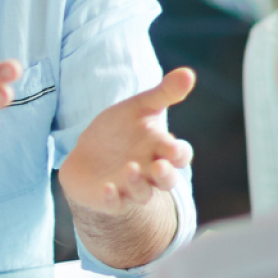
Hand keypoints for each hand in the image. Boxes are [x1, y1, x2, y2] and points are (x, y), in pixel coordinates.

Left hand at [59, 68, 194, 214]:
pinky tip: (106, 188)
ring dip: (138, 184)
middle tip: (160, 166)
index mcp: (161, 150)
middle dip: (166, 175)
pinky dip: (112, 198)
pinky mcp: (109, 199)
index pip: (180, 155)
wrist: (88, 155)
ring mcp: (130, 188)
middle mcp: (151, 173)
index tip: (172, 146)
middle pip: (167, 181)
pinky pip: (114, 204)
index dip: (178, 153)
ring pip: (143, 193)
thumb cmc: (121, 131)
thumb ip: (164, 93)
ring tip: (130, 168)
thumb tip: (189, 72)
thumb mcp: (140, 107)